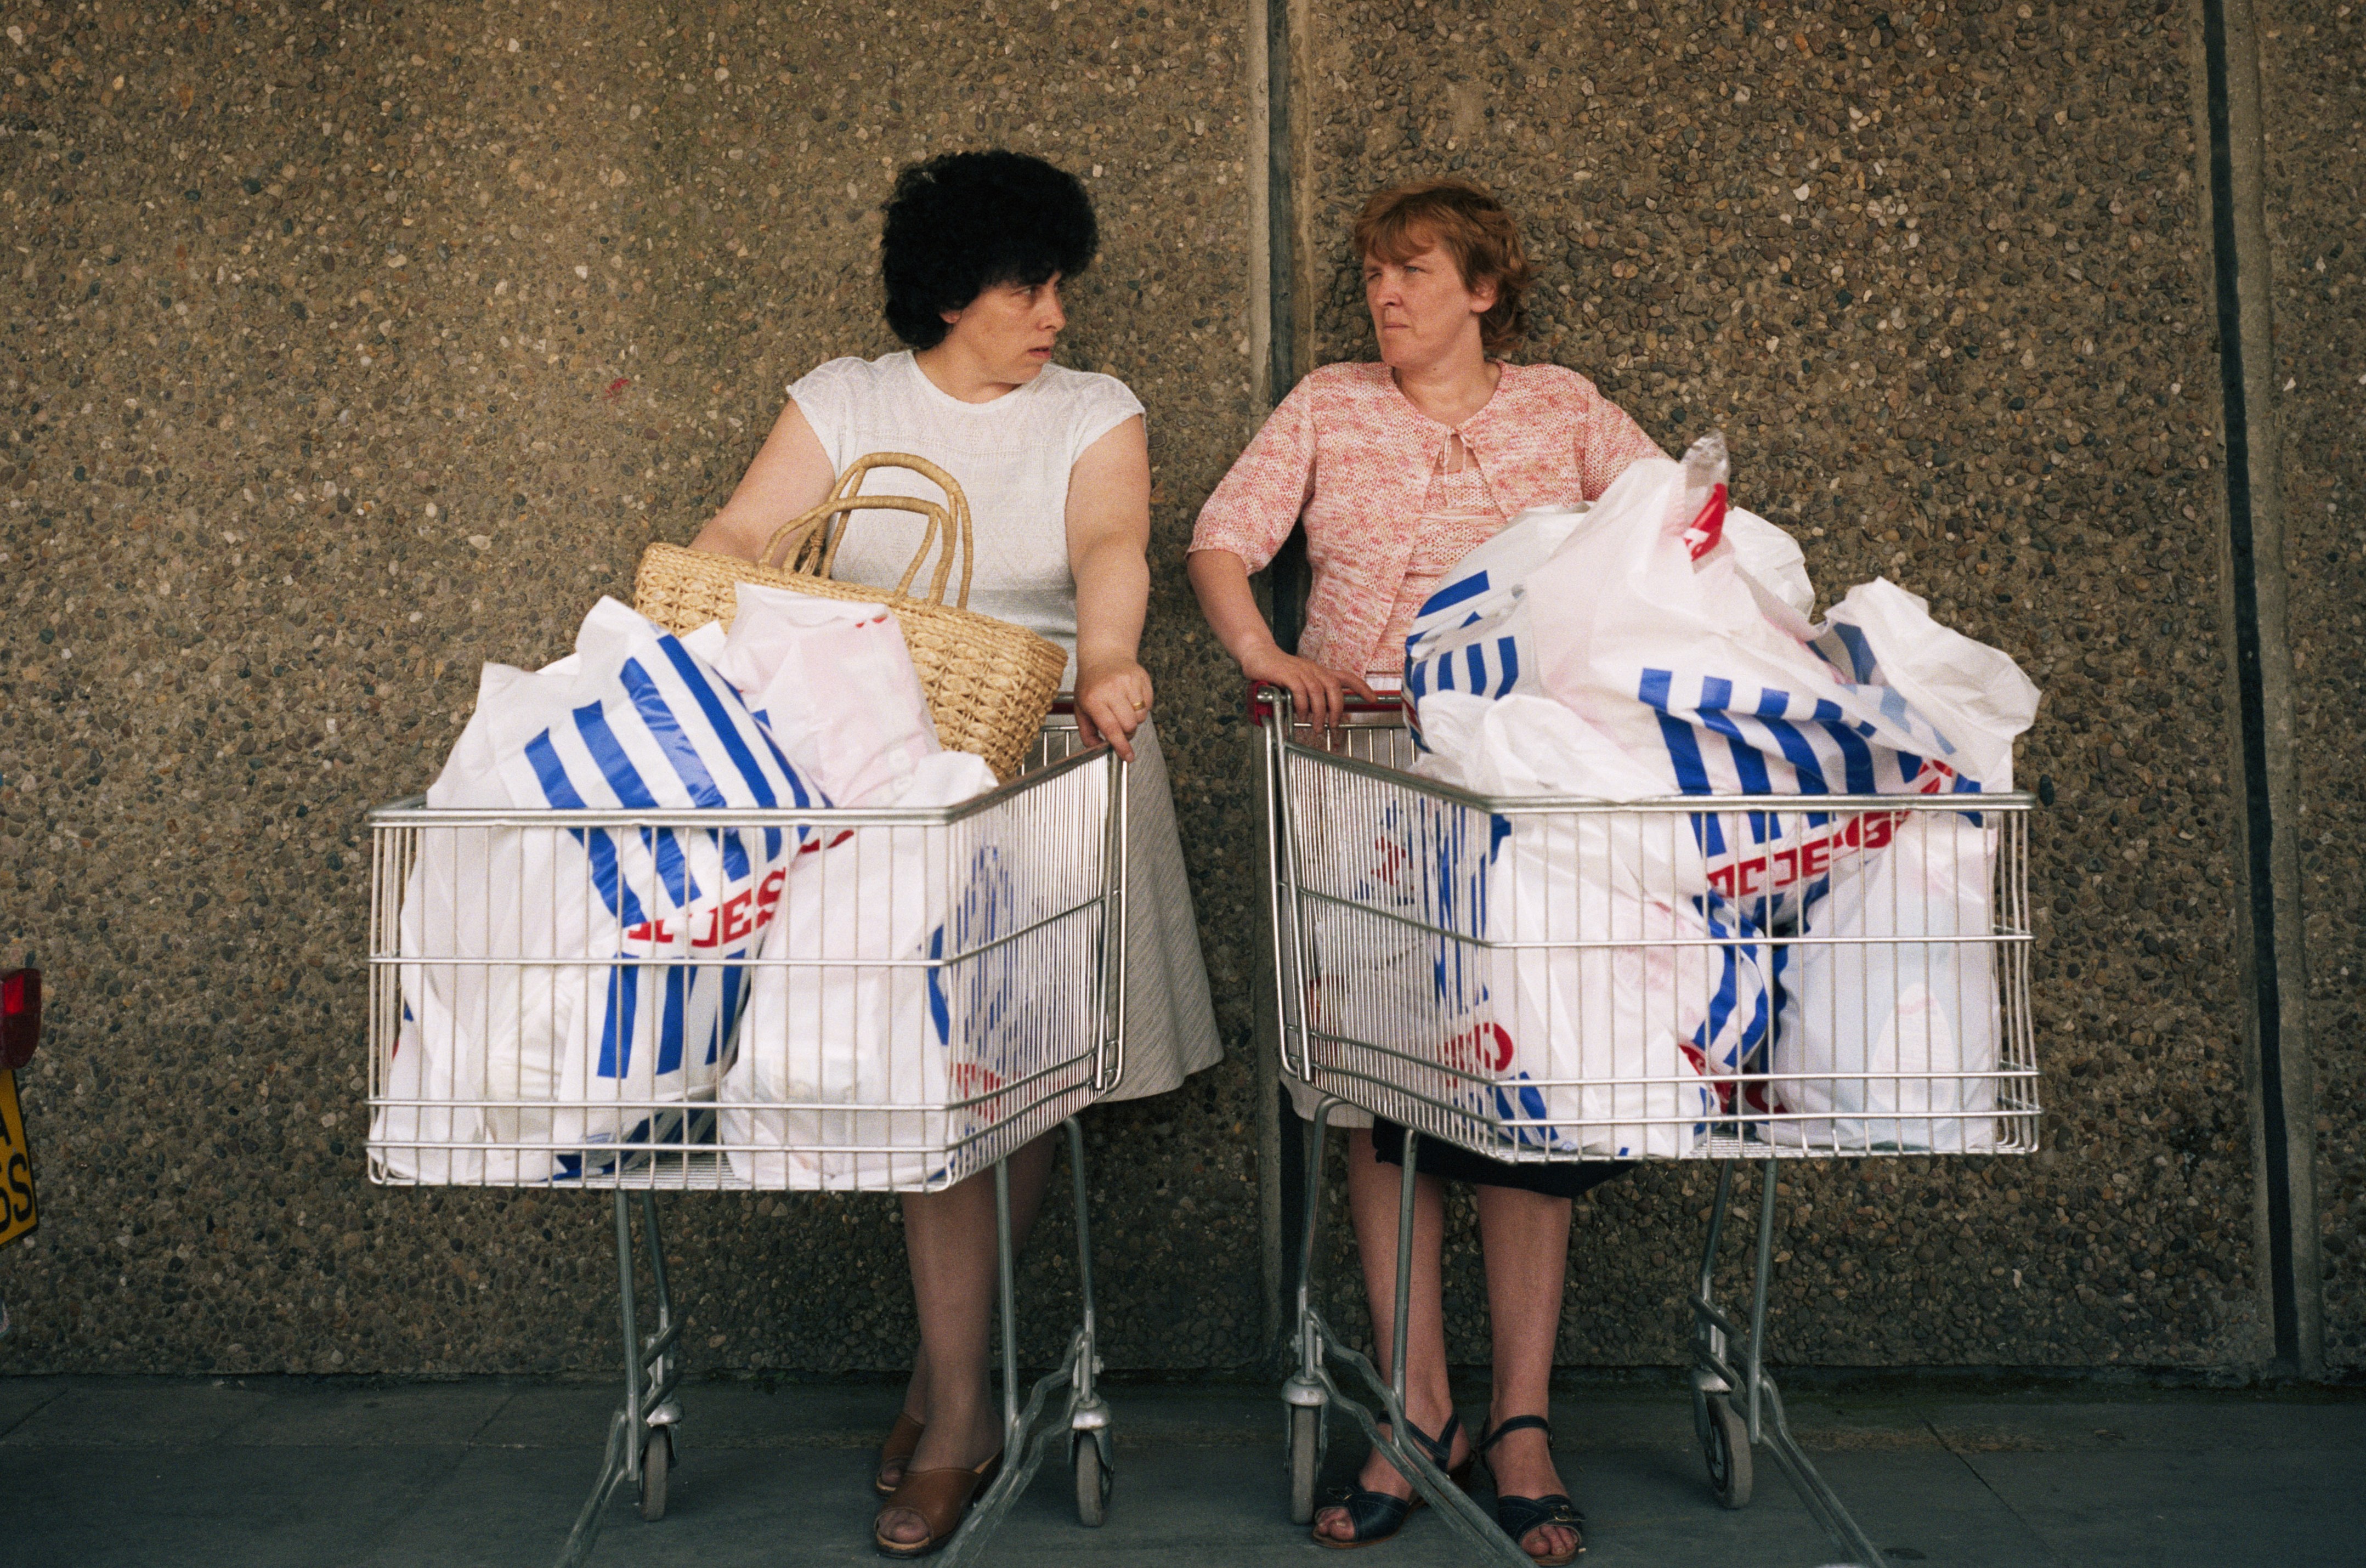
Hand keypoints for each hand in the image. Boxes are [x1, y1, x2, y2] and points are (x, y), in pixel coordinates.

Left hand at [1074, 657, 1153, 762]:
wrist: (1104, 655)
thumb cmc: (1091, 684)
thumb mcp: (1081, 708)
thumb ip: (1087, 732)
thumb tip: (1097, 749)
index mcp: (1094, 699)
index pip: (1111, 728)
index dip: (1121, 746)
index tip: (1127, 757)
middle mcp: (1112, 690)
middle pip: (1129, 725)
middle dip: (1127, 731)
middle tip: (1120, 725)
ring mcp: (1129, 682)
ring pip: (1141, 716)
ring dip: (1134, 718)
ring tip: (1124, 707)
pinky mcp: (1142, 678)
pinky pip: (1149, 705)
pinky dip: (1142, 707)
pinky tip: (1131, 698)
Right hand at [1237, 641, 1378, 733]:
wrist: (1258, 653)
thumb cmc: (1278, 670)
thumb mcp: (1299, 682)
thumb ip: (1309, 695)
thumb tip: (1318, 715)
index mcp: (1319, 672)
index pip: (1346, 677)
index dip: (1361, 688)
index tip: (1373, 699)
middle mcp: (1313, 670)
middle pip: (1335, 687)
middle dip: (1337, 708)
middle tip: (1334, 725)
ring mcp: (1300, 671)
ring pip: (1319, 691)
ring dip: (1320, 712)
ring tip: (1316, 727)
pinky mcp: (1287, 674)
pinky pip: (1301, 691)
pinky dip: (1303, 706)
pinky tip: (1300, 716)